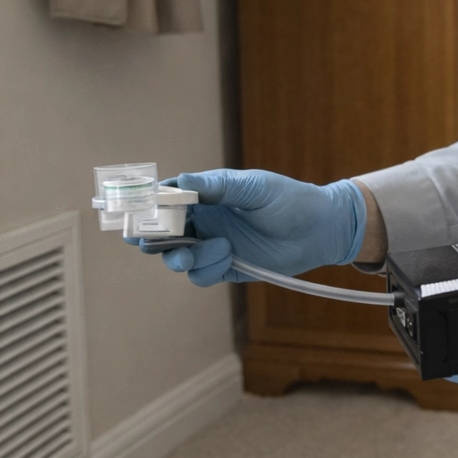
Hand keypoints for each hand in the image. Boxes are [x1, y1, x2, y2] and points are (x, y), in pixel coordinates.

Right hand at [145, 169, 364, 285]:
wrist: (320, 230)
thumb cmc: (289, 200)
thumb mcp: (254, 187)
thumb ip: (218, 187)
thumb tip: (180, 182)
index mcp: (205, 195)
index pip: (165, 199)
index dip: (147, 205)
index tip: (137, 211)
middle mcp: (204, 220)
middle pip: (160, 232)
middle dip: (149, 237)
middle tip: (145, 240)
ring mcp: (212, 245)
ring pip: (176, 256)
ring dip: (177, 255)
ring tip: (191, 252)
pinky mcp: (225, 268)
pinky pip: (200, 275)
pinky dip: (205, 268)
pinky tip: (227, 256)